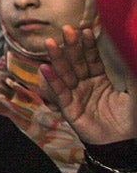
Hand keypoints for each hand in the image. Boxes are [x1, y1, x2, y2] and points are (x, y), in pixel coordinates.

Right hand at [40, 25, 135, 146]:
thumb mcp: (133, 92)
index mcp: (100, 80)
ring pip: (65, 74)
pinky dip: (52, 81)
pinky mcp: (69, 109)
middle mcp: (85, 85)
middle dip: (71, 46)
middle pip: (76, 62)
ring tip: (50, 43)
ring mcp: (76, 96)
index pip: (92, 59)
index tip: (85, 30)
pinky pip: (60, 93)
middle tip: (66, 29)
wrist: (123, 144)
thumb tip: (130, 48)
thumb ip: (130, 71)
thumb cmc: (131, 118)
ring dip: (57, 58)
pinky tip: (45, 68)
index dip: (88, 45)